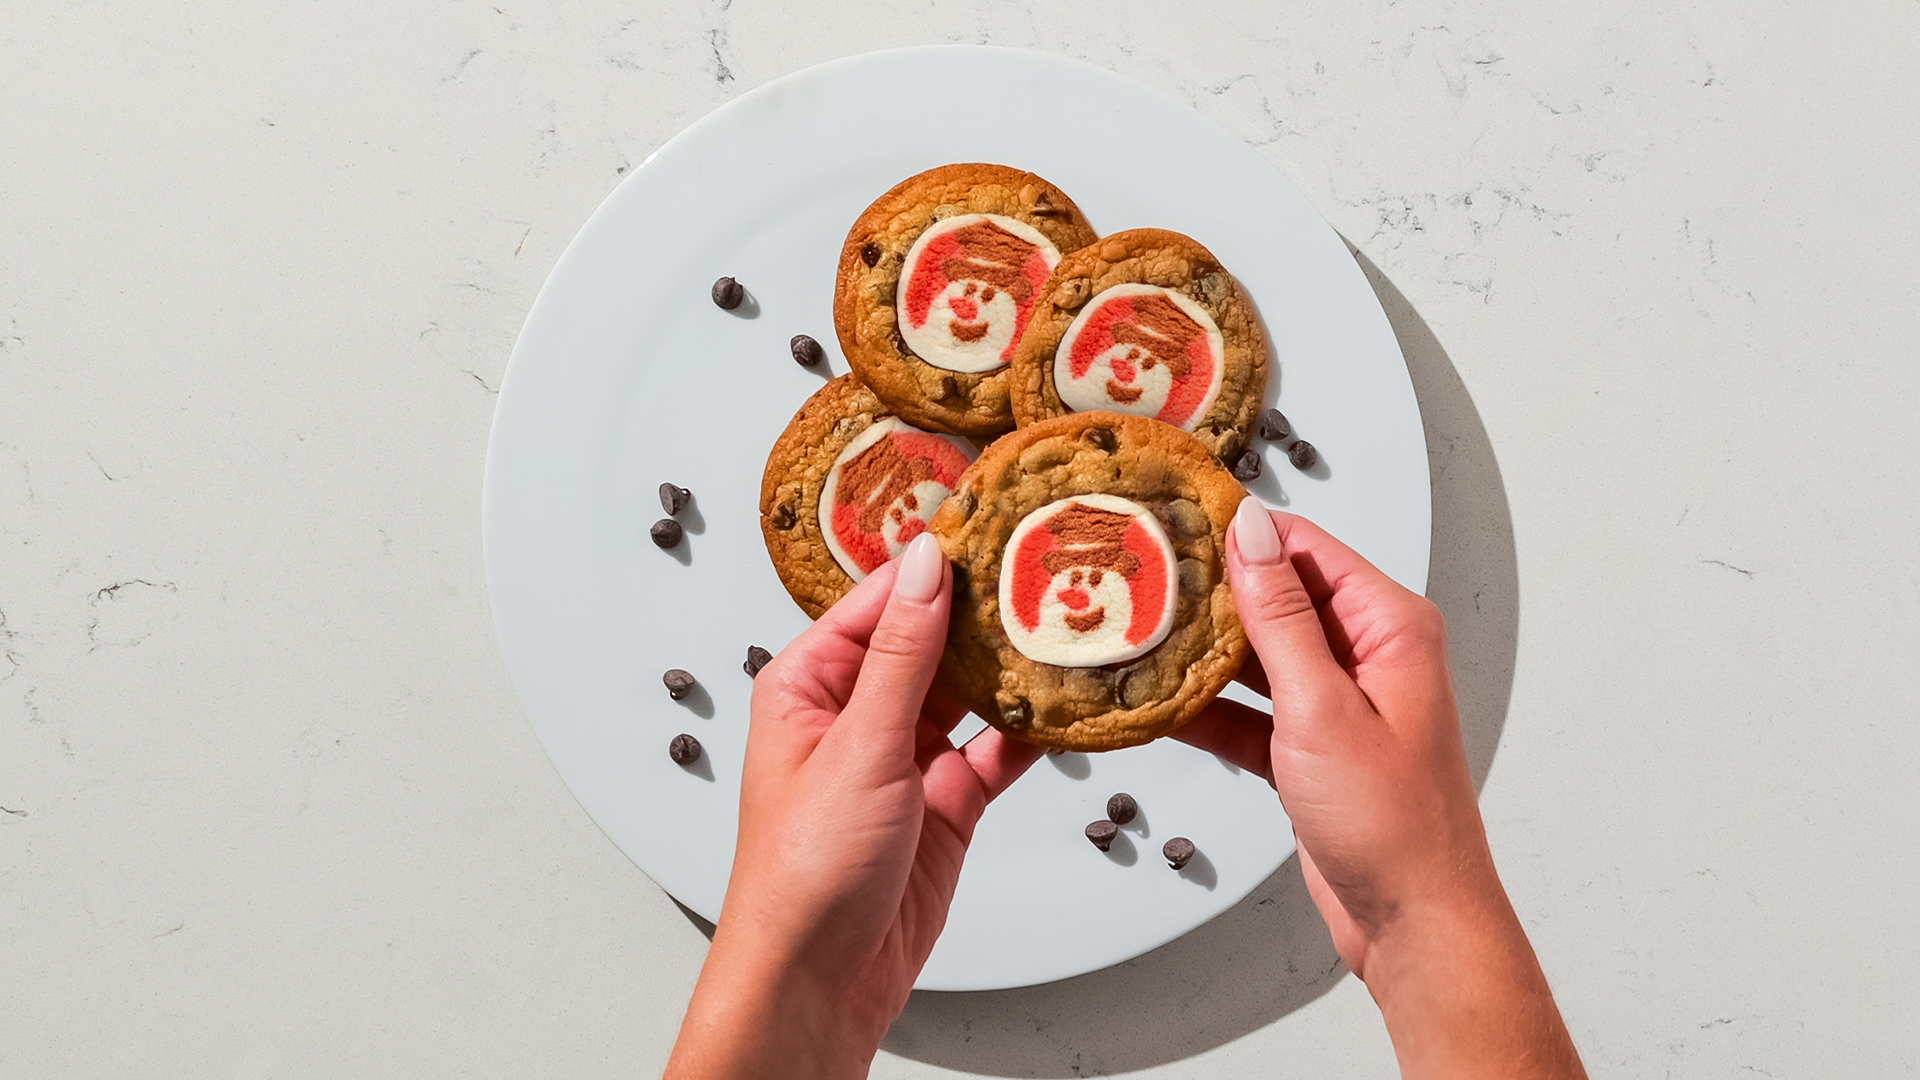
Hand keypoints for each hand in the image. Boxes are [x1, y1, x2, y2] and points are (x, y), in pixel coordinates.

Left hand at [665, 535, 1042, 1079]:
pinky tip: (1067, 700)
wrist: (821, 978)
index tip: (993, 525)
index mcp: (809, 684)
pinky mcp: (945, 800)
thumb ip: (903, 655)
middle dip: (984, 611)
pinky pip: (995, 748)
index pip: (880, 601)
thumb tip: (926, 565)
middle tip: (1048, 566)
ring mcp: (904, 756)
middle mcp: (855, 712)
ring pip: (969, 690)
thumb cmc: (804, 870)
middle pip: (930, 640)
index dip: (936, 565)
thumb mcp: (859, 745)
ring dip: (1012, 666)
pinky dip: (1030, 728)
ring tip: (1070, 619)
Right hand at [1177, 497, 1584, 1078]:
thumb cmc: (1393, 823)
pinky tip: (1160, 704)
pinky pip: (1250, 709)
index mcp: (1388, 627)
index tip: (1176, 520)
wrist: (1413, 921)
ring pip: (1258, 654)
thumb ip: (1280, 616)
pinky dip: (1209, 709)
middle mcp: (1368, 654)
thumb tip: (1253, 531)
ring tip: (1138, 633)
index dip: (1241, 532)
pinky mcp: (1311, 746)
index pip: (1304, 548)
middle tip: (1141, 577)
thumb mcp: (1322, 706)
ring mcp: (1338, 701)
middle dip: (1212, 590)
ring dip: (1203, 652)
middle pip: (1277, 596)